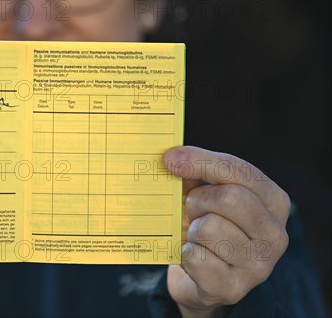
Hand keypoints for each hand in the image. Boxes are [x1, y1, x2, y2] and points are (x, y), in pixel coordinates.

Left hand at [164, 146, 289, 317]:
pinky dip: (184, 254)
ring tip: (195, 237)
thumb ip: (197, 172)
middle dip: (198, 199)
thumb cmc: (208, 224)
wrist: (202, 277)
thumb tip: (172, 158)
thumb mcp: (208, 192)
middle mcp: (275, 235)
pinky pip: (195, 257)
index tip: (170, 159)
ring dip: (191, 230)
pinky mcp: (232, 288)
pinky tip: (192, 257)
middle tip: (191, 209)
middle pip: (228, 198)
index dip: (201, 161)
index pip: (239, 171)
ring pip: (208, 228)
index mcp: (275, 202)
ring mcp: (258, 266)